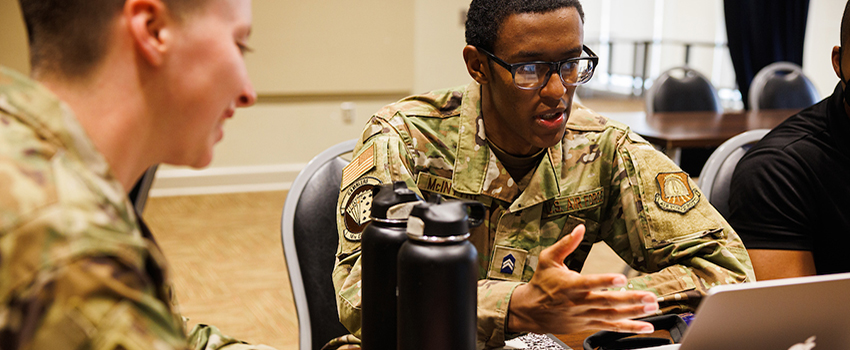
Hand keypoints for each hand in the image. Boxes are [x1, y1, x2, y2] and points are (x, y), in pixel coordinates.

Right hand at [507, 224, 658, 334]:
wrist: (530, 311)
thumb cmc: (541, 284)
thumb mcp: (548, 259)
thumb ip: (566, 244)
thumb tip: (580, 228)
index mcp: (569, 285)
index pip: (589, 283)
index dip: (604, 282)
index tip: (621, 279)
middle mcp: (578, 302)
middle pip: (607, 302)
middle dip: (630, 300)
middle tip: (649, 297)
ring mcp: (585, 315)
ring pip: (612, 316)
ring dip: (634, 313)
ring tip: (652, 307)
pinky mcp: (588, 324)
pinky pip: (611, 327)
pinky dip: (629, 328)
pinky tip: (646, 326)